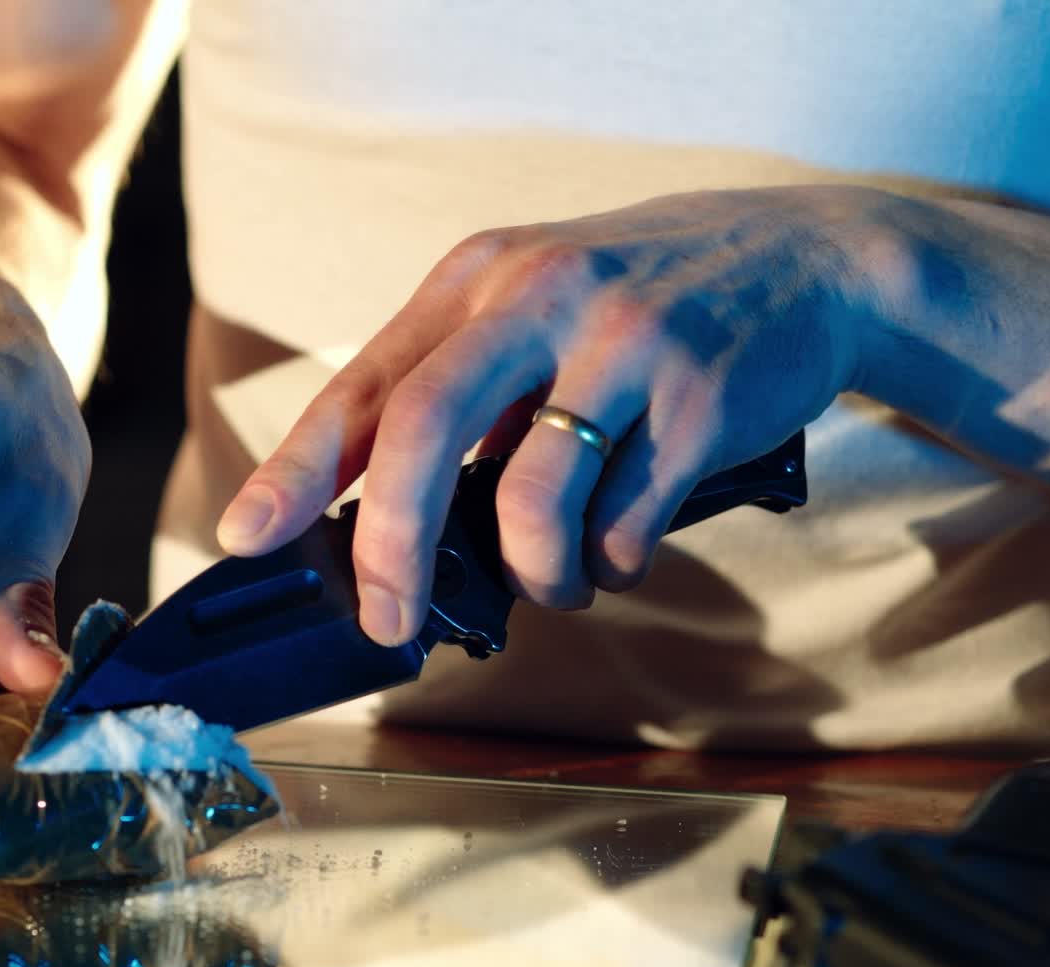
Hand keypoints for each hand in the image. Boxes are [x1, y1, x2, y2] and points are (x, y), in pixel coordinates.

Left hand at [219, 185, 883, 642]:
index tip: (247, 535)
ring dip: (532, 573)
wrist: (802, 260)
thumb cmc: (643, 305)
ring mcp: (623, 346)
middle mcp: (539, 299)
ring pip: (529, 500)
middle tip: (387, 622)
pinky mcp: (699, 402)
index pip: (365, 383)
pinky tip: (620, 550)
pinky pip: (623, 523)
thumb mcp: (536, 306)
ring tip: (558, 579)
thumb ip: (463, 388)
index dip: (294, 469)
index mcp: (480, 282)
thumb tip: (386, 517)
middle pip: (421, 433)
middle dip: (388, 549)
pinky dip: (610, 564)